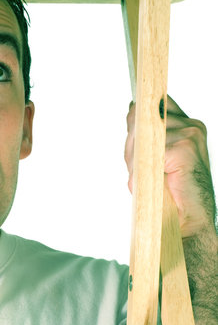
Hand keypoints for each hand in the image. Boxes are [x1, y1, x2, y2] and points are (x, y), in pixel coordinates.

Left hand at [124, 96, 214, 237]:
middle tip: (138, 167)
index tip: (133, 126)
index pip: (156, 104)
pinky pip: (147, 152)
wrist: (189, 220)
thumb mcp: (152, 156)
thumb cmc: (169, 190)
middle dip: (132, 142)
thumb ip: (144, 133)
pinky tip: (150, 181)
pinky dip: (141, 169)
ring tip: (147, 177)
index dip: (139, 117)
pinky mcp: (185, 148)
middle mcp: (192, 125)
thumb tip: (132, 109)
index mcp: (188, 124)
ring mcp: (190, 134)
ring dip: (135, 159)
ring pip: (143, 135)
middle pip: (143, 118)